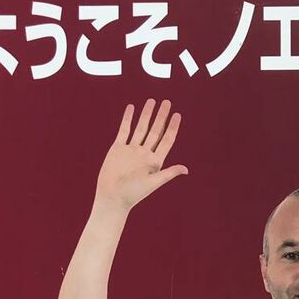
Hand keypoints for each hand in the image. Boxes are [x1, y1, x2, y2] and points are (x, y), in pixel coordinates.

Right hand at [93, 99, 186, 213]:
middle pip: (155, 131)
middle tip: (167, 102)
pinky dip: (128, 119)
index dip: (173, 128)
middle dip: (161, 116)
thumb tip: (186, 169)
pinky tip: (132, 108)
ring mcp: (131, 150)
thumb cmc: (133, 194)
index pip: (166, 140)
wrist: (112, 197)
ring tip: (152, 101)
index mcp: (155, 161)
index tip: (177, 115)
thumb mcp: (153, 183)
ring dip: (146, 115)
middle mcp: (144, 154)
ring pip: (141, 128)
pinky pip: (124, 130)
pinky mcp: (118, 148)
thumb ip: (168, 173)